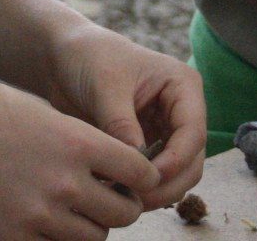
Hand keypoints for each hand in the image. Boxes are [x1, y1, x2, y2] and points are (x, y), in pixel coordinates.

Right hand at [0, 75, 156, 240]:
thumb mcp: (43, 112)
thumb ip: (80, 142)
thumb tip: (112, 169)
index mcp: (77, 142)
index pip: (139, 172)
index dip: (142, 176)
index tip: (135, 176)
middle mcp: (65, 181)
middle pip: (123, 213)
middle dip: (121, 205)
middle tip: (110, 197)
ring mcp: (40, 214)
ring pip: (95, 237)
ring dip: (93, 226)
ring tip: (77, 210)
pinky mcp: (15, 236)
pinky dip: (58, 238)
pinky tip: (46, 219)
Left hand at [42, 22, 207, 212]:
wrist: (63, 58)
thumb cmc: (88, 58)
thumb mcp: (105, 86)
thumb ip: (121, 124)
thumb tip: (136, 165)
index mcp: (182, 85)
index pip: (193, 132)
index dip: (176, 160)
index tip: (147, 177)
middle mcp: (180, 111)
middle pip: (191, 161)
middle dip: (167, 184)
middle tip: (134, 200)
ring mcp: (164, 131)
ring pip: (176, 176)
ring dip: (155, 192)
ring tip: (122, 199)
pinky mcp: (147, 148)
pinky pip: (153, 177)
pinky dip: (140, 189)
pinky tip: (115, 194)